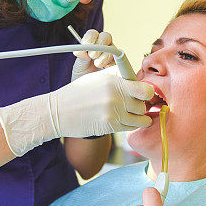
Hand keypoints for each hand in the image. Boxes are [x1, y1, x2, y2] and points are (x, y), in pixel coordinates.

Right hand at [0, 70, 152, 155]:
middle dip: (142, 104)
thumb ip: (118, 78)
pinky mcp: (110, 126)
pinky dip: (130, 125)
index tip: (143, 94)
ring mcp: (113, 112)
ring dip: (138, 117)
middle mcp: (116, 96)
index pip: (145, 88)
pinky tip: (124, 121)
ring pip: (140, 118)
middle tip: (137, 105)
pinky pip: (130, 127)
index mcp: (114, 81)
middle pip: (144, 103)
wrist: (59, 112)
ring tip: (132, 114)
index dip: (146, 92)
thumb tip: (138, 80)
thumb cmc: (79, 93)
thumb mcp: (97, 78)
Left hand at [72, 29, 116, 81]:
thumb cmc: (83, 74)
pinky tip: (106, 69)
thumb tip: (80, 50)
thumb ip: (81, 56)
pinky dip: (112, 63)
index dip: (90, 37)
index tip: (85, 44)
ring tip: (98, 65)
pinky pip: (119, 60)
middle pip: (106, 36)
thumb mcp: (79, 65)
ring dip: (104, 56)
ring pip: (112, 48)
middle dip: (99, 44)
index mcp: (92, 43)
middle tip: (92, 55)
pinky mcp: (119, 64)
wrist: (88, 89)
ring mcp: (112, 54)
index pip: (93, 34)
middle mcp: (103, 46)